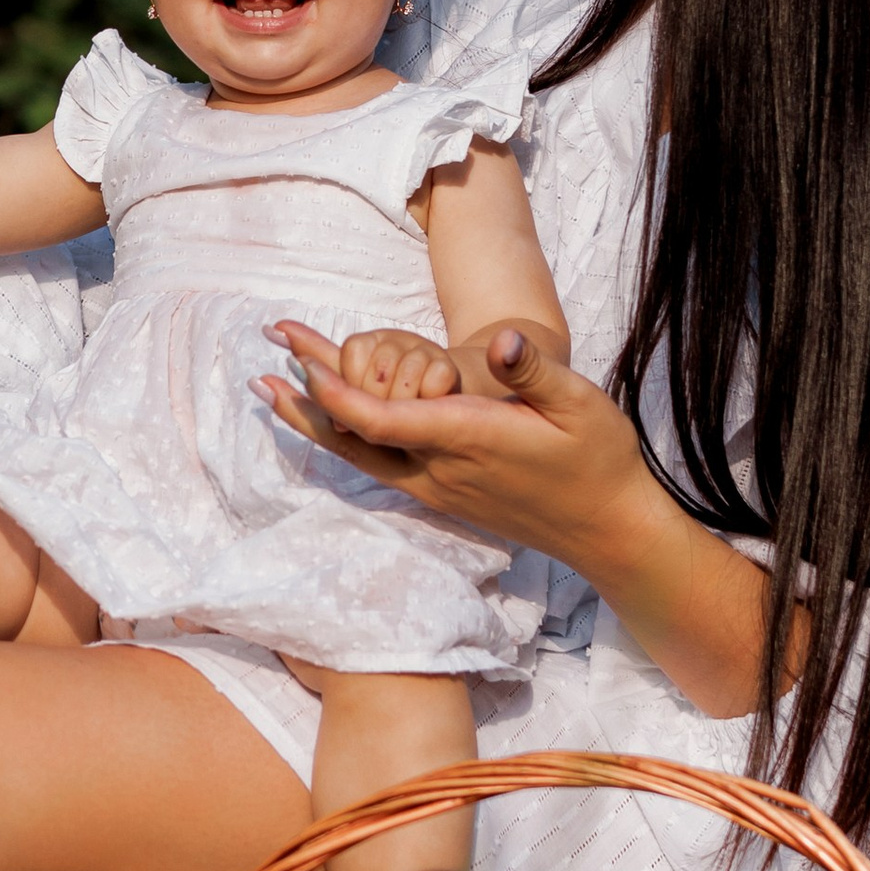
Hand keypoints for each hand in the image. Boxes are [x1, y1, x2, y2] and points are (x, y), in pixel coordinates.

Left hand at [260, 317, 648, 556]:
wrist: (608, 531)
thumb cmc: (598, 459)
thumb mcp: (580, 403)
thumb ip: (535, 372)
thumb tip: (500, 340)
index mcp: (468, 439)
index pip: (381, 418)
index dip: (334, 389)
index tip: (297, 356)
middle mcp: (441, 470)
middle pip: (353, 437)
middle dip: (305, 399)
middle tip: (261, 364)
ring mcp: (439, 489)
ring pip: (359, 457)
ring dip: (314, 423)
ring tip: (272, 392)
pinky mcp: (444, 497)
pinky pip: (378, 468)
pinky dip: (345, 439)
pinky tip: (328, 424)